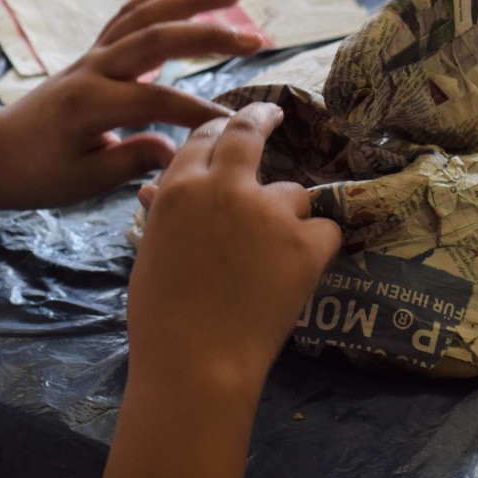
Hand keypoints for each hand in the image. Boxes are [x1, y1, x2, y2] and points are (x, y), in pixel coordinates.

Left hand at [0, 0, 262, 210]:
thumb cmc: (38, 172)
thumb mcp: (84, 180)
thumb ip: (132, 159)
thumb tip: (179, 150)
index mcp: (90, 103)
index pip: (158, 100)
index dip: (200, 112)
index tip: (236, 124)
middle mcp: (94, 68)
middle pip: (157, 37)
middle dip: (210, 35)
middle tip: (256, 39)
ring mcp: (95, 53)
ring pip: (148, 14)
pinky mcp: (97, 50)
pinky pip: (133, 13)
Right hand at [100, 102, 341, 477]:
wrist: (197, 364)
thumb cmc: (162, 318)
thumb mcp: (152, 254)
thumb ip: (164, 215)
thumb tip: (156, 191)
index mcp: (181, 189)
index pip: (204, 138)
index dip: (221, 128)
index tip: (236, 123)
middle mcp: (227, 187)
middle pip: (248, 132)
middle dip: (262, 116)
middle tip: (272, 113)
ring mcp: (271, 212)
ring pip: (295, 194)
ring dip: (288, 216)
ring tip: (273, 258)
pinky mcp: (307, 242)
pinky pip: (325, 230)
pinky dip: (316, 247)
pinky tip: (300, 271)